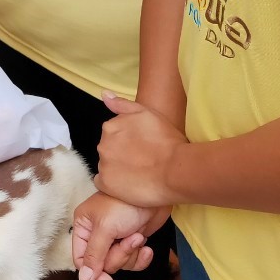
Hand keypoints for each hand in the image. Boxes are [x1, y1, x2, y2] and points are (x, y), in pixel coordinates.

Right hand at [71, 191, 168, 279]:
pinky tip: (147, 246)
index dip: (95, 273)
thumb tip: (83, 279)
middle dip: (119, 255)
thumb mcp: (105, 229)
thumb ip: (94, 255)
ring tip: (138, 236)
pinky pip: (133, 261)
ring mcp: (115, 238)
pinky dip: (141, 256)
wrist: (154, 193)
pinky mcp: (132, 241)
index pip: (81, 259)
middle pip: (102, 263)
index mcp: (83, 227)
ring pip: (119, 263)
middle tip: (129, 241)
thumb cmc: (124, 205)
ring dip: (131, 253)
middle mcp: (96, 234)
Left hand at [95, 92, 187, 207]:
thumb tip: (104, 94)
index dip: (129, 143)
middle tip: (144, 161)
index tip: (144, 148)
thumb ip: (122, 104)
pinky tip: (130, 185)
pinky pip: (105, 184)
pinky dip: (114, 185)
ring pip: (107, 167)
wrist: (176, 170)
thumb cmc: (167, 140)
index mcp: (110, 127)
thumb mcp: (147, 113)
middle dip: (122, 155)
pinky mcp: (106, 184)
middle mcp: (102, 144)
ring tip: (140, 174)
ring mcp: (103, 165)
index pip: (113, 136)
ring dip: (119, 170)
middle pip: (109, 150)